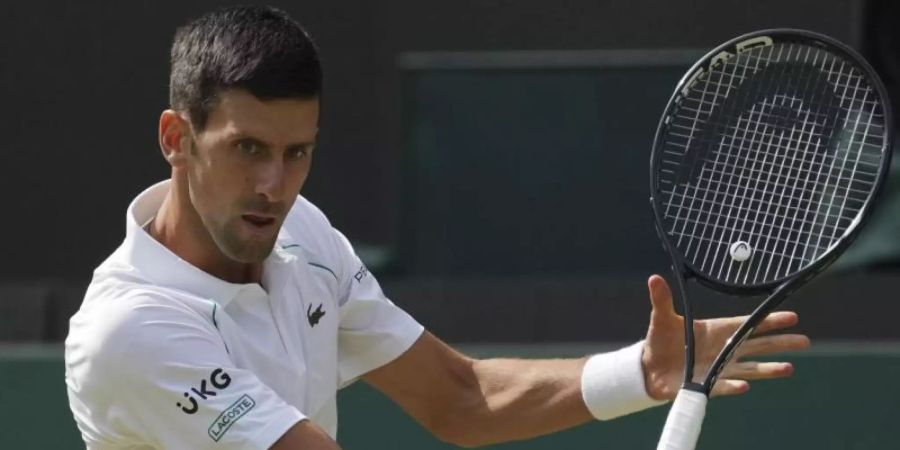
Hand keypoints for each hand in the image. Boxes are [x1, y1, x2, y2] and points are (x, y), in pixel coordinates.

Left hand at [640, 275, 809, 399]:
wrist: (650, 368)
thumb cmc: (660, 340)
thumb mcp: (661, 318)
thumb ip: (661, 299)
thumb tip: (654, 278)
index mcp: (716, 329)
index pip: (748, 324)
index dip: (768, 320)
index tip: (791, 317)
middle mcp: (723, 348)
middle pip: (757, 345)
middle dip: (780, 342)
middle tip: (804, 340)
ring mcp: (718, 368)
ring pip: (750, 368)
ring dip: (768, 368)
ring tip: (789, 367)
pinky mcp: (708, 385)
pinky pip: (724, 385)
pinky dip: (733, 385)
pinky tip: (745, 385)